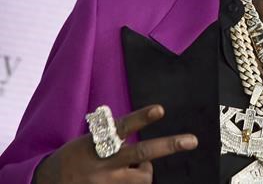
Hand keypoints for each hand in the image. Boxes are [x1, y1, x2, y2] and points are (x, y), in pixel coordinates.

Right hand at [34, 104, 197, 183]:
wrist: (47, 183)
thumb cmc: (75, 158)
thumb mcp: (89, 141)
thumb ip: (113, 138)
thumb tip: (140, 138)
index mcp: (98, 142)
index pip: (123, 126)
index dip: (142, 118)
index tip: (160, 109)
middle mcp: (104, 163)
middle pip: (142, 153)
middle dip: (169, 145)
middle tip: (192, 140)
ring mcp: (106, 183)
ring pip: (143, 177)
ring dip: (144, 172)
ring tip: (132, 169)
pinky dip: (134, 181)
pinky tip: (124, 179)